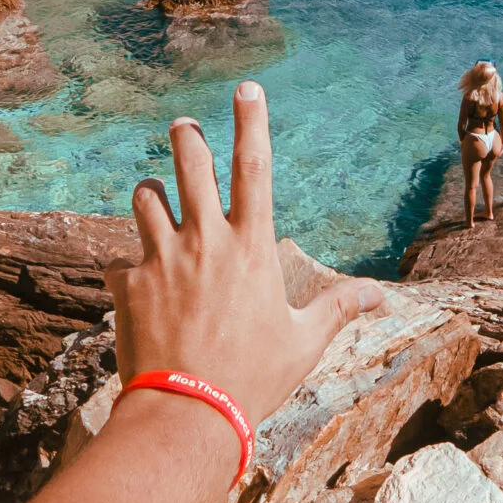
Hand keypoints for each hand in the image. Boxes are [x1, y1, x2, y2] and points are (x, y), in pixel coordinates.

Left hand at [105, 81, 384, 432]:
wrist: (188, 413)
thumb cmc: (253, 378)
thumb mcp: (304, 343)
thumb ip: (338, 309)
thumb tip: (382, 296)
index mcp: (251, 247)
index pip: (253, 167)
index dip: (251, 122)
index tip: (247, 88)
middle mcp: (204, 241)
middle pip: (188, 163)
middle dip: (185, 136)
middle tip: (182, 127)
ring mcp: (161, 258)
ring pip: (144, 197)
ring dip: (150, 194)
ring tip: (154, 199)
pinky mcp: (128, 283)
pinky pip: (120, 258)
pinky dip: (127, 265)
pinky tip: (134, 285)